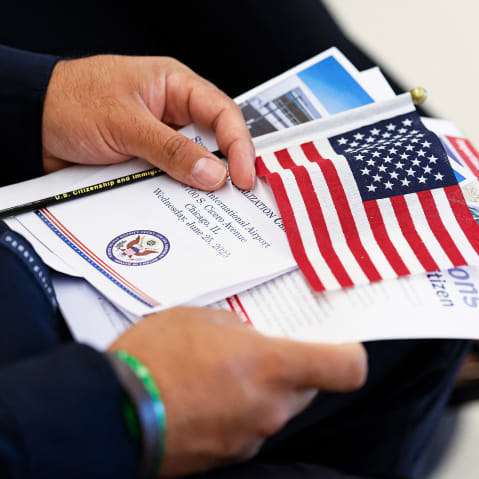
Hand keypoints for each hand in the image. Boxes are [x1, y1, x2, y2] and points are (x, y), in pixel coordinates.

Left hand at [42, 55, 254, 189]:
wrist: (29, 125)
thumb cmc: (68, 101)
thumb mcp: (125, 122)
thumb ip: (170, 149)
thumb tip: (212, 172)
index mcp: (173, 86)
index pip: (221, 113)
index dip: (238, 145)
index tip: (243, 175)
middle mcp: (171, 115)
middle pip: (213, 142)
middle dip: (226, 169)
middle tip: (235, 196)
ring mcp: (158, 142)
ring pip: (193, 167)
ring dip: (199, 186)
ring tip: (210, 205)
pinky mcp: (145, 164)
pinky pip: (170, 181)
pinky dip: (176, 195)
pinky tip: (180, 206)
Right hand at [109, 307, 366, 476]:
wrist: (113, 412)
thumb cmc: (155, 356)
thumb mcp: (200, 318)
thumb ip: (239, 328)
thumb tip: (252, 339)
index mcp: (271, 366)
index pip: (344, 368)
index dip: (349, 354)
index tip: (338, 343)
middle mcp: (270, 407)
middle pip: (309, 387)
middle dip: (291, 368)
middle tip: (258, 351)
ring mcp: (251, 436)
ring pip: (277, 407)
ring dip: (260, 389)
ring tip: (220, 372)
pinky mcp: (230, 456)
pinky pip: (250, 426)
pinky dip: (239, 410)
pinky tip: (205, 395)